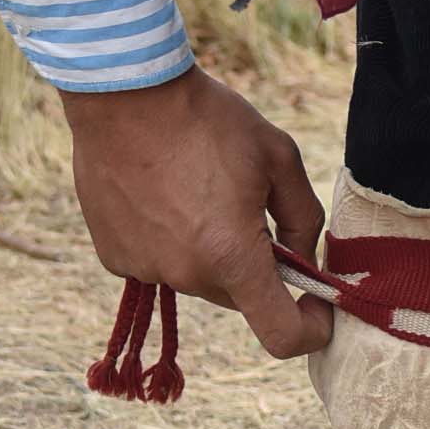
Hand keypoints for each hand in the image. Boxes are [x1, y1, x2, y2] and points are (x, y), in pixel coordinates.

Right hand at [61, 66, 330, 360]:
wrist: (123, 92)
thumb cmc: (207, 119)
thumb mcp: (278, 157)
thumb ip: (304, 219)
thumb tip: (303, 259)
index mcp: (233, 255)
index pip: (282, 336)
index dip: (309, 329)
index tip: (314, 303)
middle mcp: (187, 274)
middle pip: (240, 297)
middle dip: (254, 266)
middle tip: (248, 210)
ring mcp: (145, 269)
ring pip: (198, 278)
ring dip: (209, 252)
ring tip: (196, 189)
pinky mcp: (115, 257)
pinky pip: (159, 263)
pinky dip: (169, 242)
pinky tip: (161, 194)